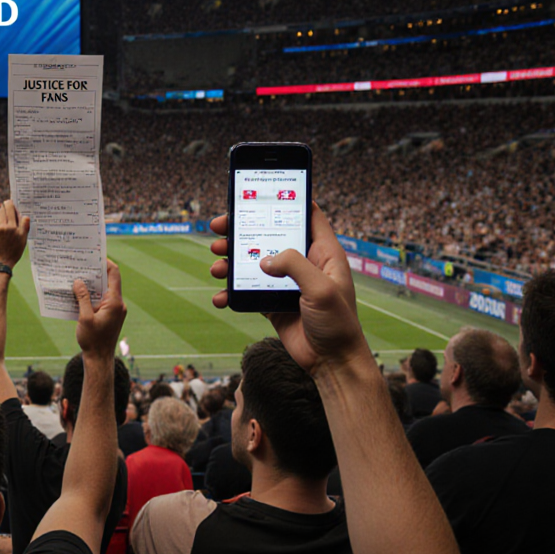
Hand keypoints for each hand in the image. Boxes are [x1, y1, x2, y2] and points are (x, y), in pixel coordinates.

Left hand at [0, 200, 29, 267]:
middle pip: (2, 209)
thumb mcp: (23, 239)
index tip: (10, 202)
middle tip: (8, 210)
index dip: (10, 203)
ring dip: (0, 214)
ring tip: (4, 220)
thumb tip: (25, 215)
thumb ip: (24, 225)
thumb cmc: (13, 252)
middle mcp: (1, 226)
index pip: (9, 208)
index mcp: (11, 227)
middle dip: (5, 208)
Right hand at [74, 259, 125, 356]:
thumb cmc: (93, 340)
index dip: (105, 263)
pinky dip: (92, 295)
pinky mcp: (110, 315)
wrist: (99, 359)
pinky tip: (79, 295)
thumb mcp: (84, 317)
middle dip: (95, 273)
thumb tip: (78, 281)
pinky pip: (102, 300)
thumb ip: (82, 297)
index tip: (94, 256)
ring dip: (92, 285)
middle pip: (109, 281)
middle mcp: (118, 304)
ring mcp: (115, 310)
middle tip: (81, 265)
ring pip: (105, 290)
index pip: (114, 274)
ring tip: (77, 278)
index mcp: (115, 302)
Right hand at [208, 204, 364, 373]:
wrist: (331, 362)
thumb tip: (263, 260)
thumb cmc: (338, 323)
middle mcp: (303, 264)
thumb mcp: (321, 289)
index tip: (261, 190)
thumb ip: (294, 265)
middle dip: (242, 230)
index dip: (288, 199)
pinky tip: (220, 297)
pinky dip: (230, 293)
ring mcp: (285, 283)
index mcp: (323, 253)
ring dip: (230, 261)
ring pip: (252, 262)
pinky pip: (246, 291)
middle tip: (219, 227)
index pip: (307, 215)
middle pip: (269, 235)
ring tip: (216, 263)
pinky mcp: (272, 302)